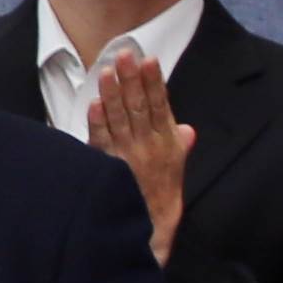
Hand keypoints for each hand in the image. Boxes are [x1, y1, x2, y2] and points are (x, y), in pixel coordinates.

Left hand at [86, 48, 194, 265]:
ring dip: (113, 93)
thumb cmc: (162, 195)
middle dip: (131, 79)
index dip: (154, 82)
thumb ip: (179, 145)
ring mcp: (127, 155)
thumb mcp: (177, 167)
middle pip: (138, 106)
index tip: (149, 60)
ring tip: (107, 71)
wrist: (150, 228)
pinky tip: (95, 105)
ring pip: (119, 119)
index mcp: (166, 141)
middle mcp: (148, 145)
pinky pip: (102, 141)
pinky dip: (98, 122)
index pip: (159, 105)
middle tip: (124, 54)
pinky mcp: (108, 167)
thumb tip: (187, 129)